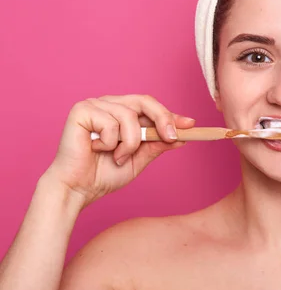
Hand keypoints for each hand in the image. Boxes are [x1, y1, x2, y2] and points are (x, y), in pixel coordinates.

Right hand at [41, 94, 194, 207]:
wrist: (79, 189)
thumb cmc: (104, 174)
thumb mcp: (139, 159)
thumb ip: (157, 144)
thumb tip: (181, 136)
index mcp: (122, 112)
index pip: (151, 107)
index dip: (171, 115)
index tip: (191, 125)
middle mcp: (109, 104)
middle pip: (145, 101)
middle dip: (163, 119)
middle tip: (171, 138)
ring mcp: (95, 105)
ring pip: (130, 116)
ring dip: (130, 143)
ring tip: (117, 156)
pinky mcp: (82, 110)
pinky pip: (110, 122)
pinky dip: (110, 142)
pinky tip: (97, 150)